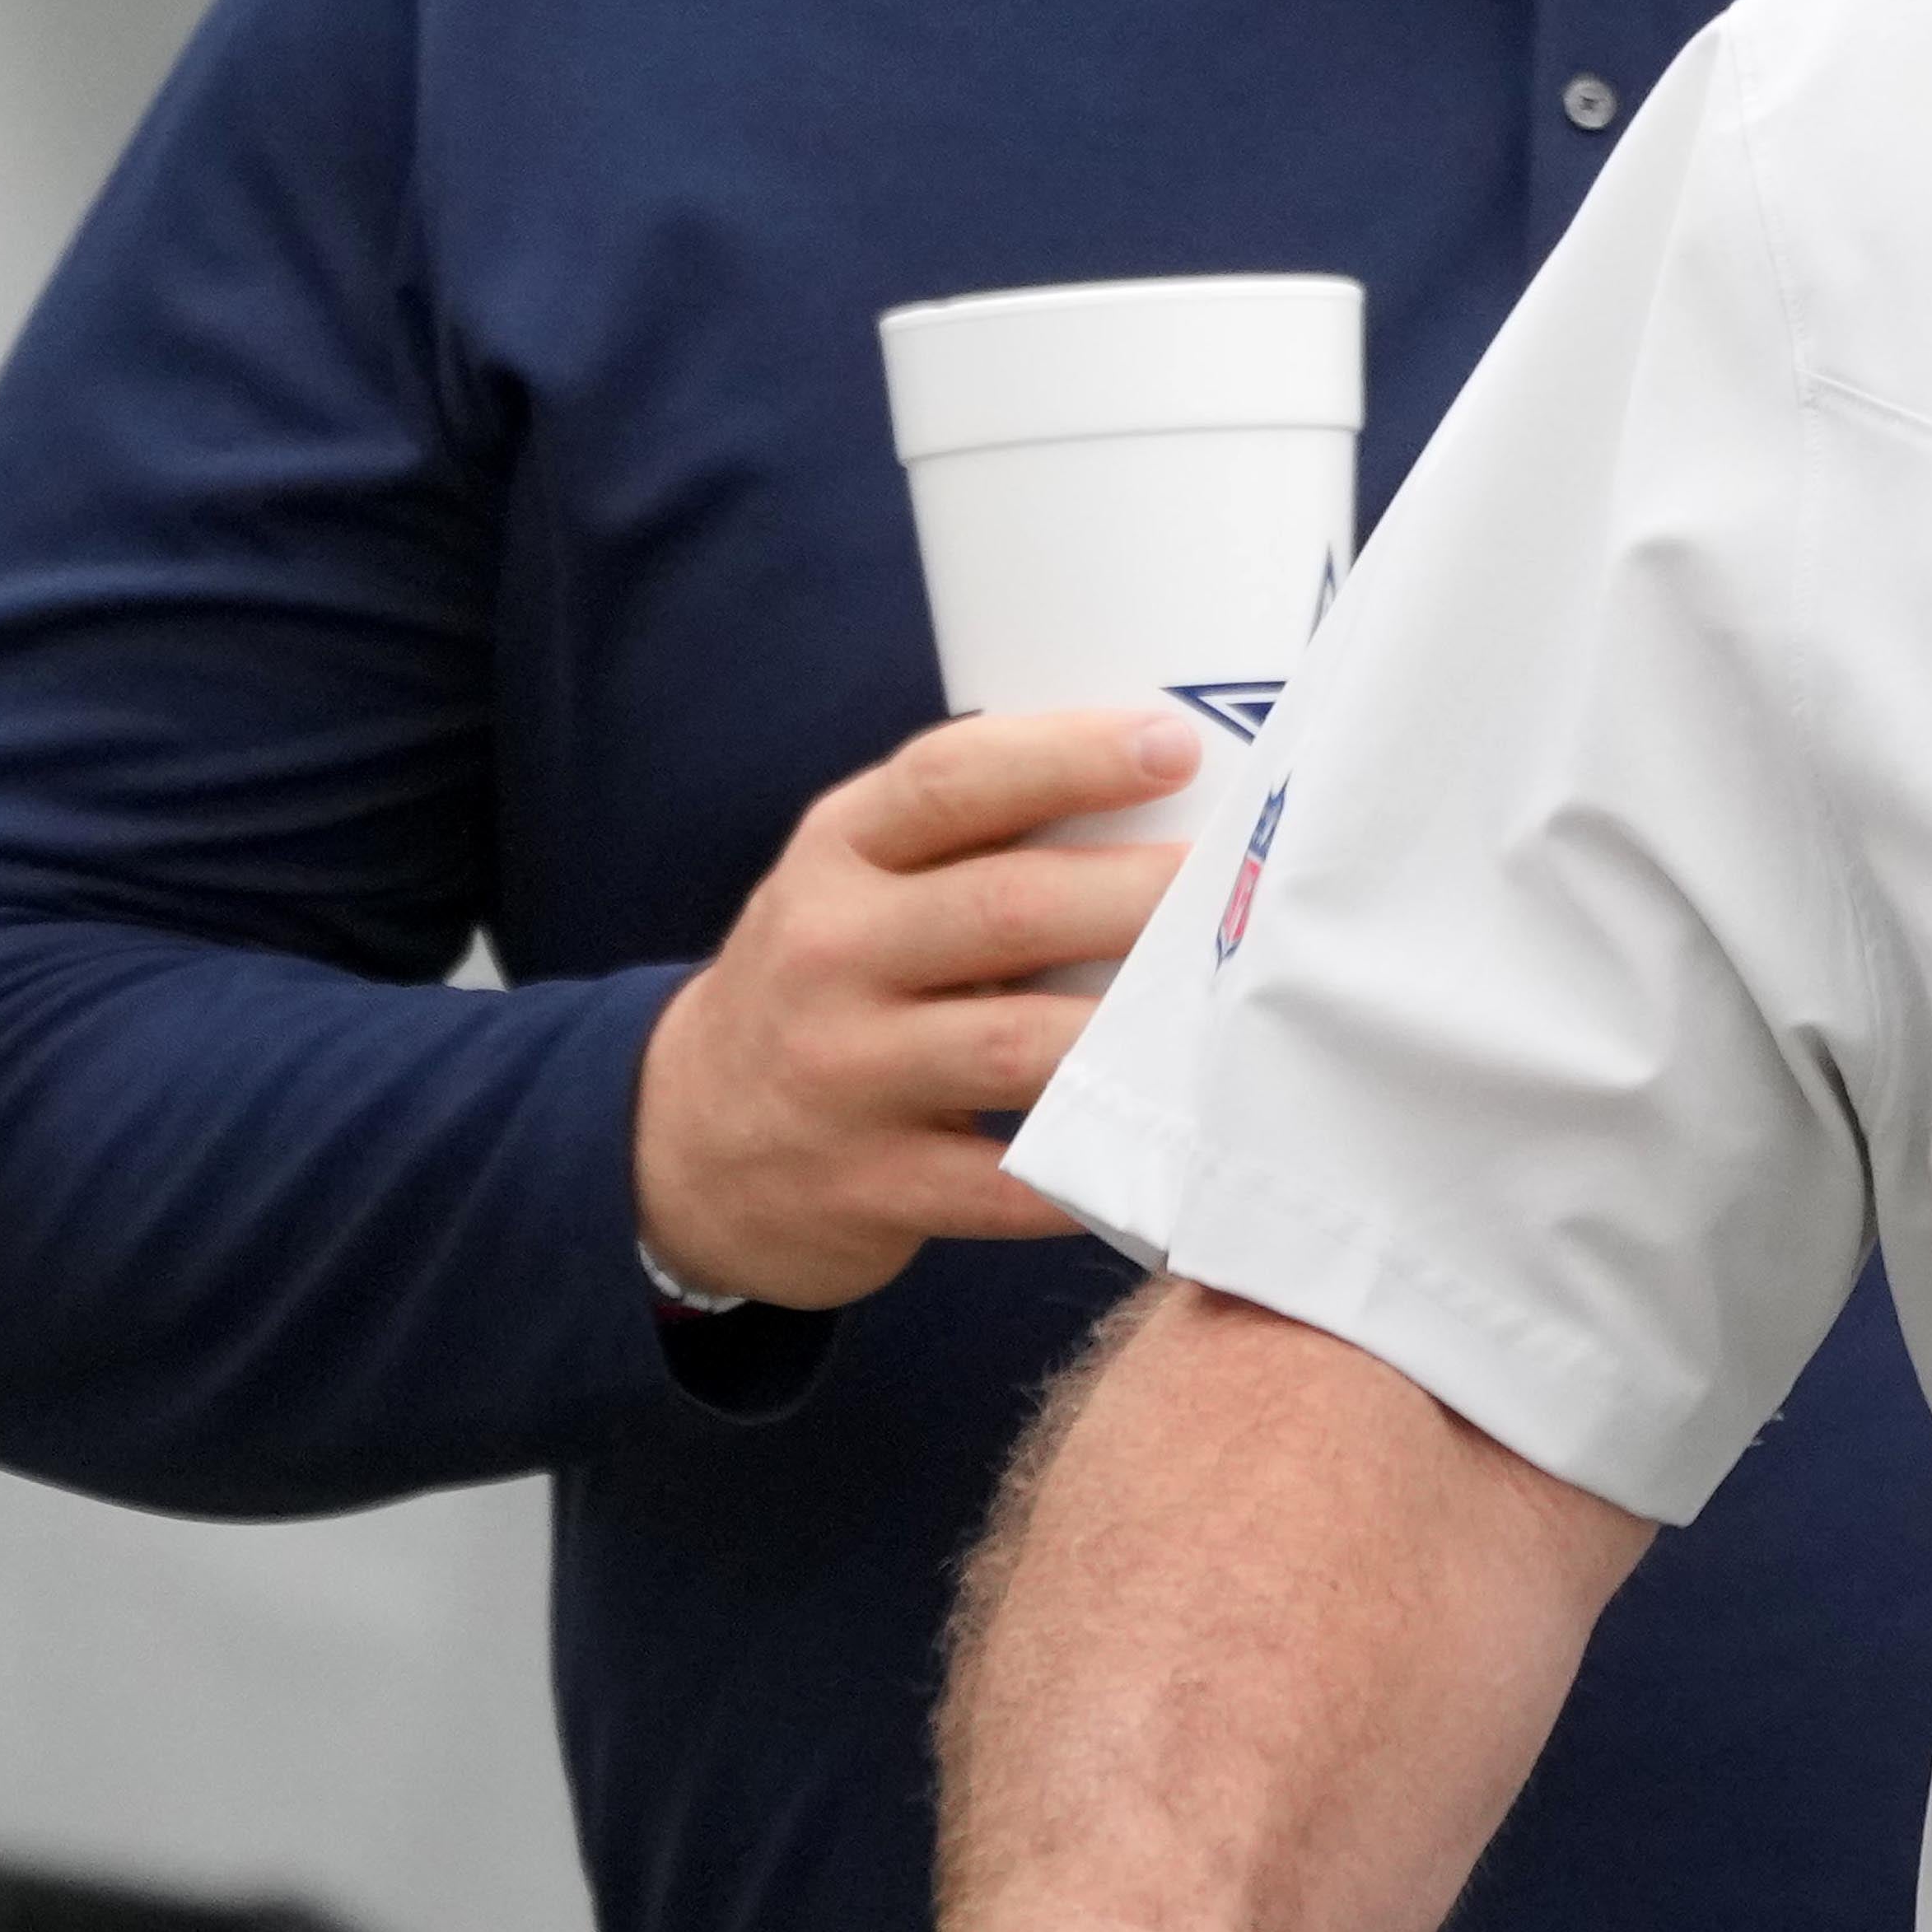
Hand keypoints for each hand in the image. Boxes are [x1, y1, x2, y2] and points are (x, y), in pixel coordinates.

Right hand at [634, 709, 1206, 1312]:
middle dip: (1141, 896)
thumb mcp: (858, 886)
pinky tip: (1171, 1146)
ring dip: (1137, 1033)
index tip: (1176, 743)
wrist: (683, 1141)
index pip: (947, 781)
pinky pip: (1007, 1183)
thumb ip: (972, 841)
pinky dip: (1094, 1169)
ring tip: (1234, 1012)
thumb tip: (1174, 779)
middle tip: (1248, 889)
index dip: (1066, 756)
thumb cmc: (830, 983)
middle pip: (1008, 910)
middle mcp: (829, 955)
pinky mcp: (867, 1188)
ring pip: (1019, 1049)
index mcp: (837, 855)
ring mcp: (842, 1076)